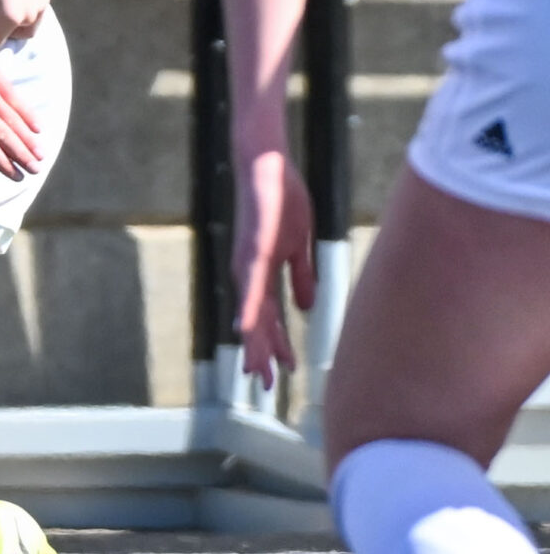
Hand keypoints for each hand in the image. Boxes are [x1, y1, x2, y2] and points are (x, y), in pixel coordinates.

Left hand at [0, 25, 42, 181]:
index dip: (3, 164)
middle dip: (22, 157)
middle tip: (35, 170)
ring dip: (29, 140)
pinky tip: (38, 128)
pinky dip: (29, 115)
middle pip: (4, 138)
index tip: (16, 176)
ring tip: (41, 155)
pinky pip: (16, 101)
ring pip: (14, 121)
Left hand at [230, 145, 316, 384]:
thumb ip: (300, 276)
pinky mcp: (253, 248)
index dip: (272, 346)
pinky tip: (246, 329)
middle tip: (263, 386)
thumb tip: (306, 307)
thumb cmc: (281, 201)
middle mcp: (248, 272)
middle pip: (254, 322)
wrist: (268, 166)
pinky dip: (248, 308)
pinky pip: (251, 283)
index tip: (278, 372)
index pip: (266, 318)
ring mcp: (248, 261)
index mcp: (260, 273)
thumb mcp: (298, 246)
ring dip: (253, 341)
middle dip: (259, 354)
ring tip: (256, 370)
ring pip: (249, 310)